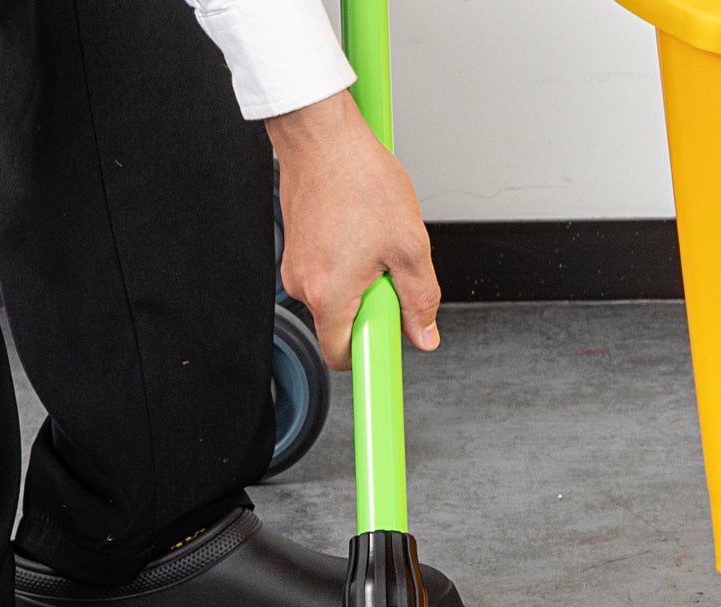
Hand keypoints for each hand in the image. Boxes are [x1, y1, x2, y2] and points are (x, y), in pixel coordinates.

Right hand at [266, 89, 440, 369]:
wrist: (323, 135)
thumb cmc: (359, 179)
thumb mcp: (409, 245)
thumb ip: (421, 299)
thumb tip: (425, 335)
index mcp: (329, 296)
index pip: (343, 357)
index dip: (369, 356)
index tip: (386, 354)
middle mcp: (303, 287)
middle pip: (342, 324)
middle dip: (371, 308)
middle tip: (390, 271)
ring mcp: (295, 267)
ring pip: (336, 296)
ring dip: (361, 280)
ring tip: (374, 238)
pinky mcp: (296, 248)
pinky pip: (326, 271)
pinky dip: (347, 260)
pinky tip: (358, 226)